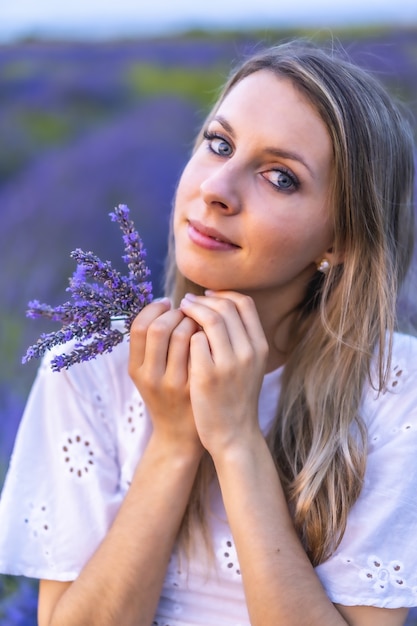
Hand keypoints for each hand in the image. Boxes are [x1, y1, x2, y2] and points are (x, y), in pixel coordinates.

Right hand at [129, 298, 202, 454]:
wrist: (182, 435)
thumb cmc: (166, 394)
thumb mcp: (148, 373)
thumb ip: (150, 344)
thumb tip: (164, 302)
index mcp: (137, 370)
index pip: (139, 327)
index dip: (154, 309)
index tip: (167, 303)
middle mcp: (152, 377)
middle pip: (159, 327)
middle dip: (176, 313)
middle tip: (186, 311)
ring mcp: (176, 382)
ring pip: (184, 334)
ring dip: (194, 319)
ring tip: (199, 322)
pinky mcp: (198, 385)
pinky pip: (203, 347)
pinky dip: (207, 334)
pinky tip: (211, 335)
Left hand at [179, 291, 268, 455]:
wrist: (233, 433)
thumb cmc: (237, 397)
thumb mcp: (250, 365)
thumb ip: (241, 338)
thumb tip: (220, 307)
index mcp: (260, 346)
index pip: (244, 303)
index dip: (223, 294)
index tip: (206, 295)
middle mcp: (248, 351)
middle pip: (225, 307)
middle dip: (202, 299)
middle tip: (186, 301)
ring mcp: (228, 363)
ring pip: (209, 319)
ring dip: (191, 310)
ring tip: (179, 311)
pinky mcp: (207, 375)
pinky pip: (193, 340)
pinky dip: (184, 334)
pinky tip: (176, 336)